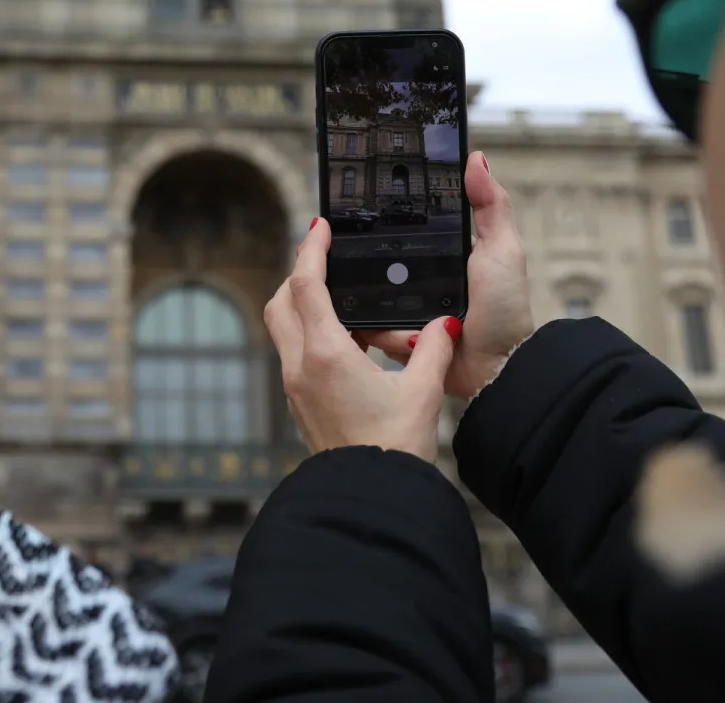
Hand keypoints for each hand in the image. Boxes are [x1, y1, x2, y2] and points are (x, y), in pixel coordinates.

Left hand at [269, 219, 454, 461]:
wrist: (370, 498)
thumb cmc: (393, 449)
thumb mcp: (422, 391)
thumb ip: (432, 349)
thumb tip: (444, 325)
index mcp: (326, 354)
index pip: (305, 285)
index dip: (310, 250)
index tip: (318, 227)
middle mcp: (300, 367)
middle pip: (281, 303)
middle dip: (297, 275)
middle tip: (323, 258)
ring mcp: (295, 387)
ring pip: (284, 330)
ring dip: (304, 307)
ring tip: (346, 303)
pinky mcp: (300, 404)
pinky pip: (297, 355)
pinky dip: (313, 336)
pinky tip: (350, 344)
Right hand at [356, 151, 532, 397]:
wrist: (498, 366)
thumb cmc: (506, 308)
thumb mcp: (502, 248)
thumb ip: (491, 205)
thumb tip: (476, 158)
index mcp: (439, 256)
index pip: (402, 233)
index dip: (383, 223)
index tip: (359, 208)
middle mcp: (417, 282)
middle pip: (376, 264)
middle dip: (363, 262)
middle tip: (345, 253)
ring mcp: (404, 311)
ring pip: (368, 297)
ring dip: (373, 302)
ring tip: (380, 302)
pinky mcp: (395, 340)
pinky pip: (372, 329)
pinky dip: (378, 330)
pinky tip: (392, 331)